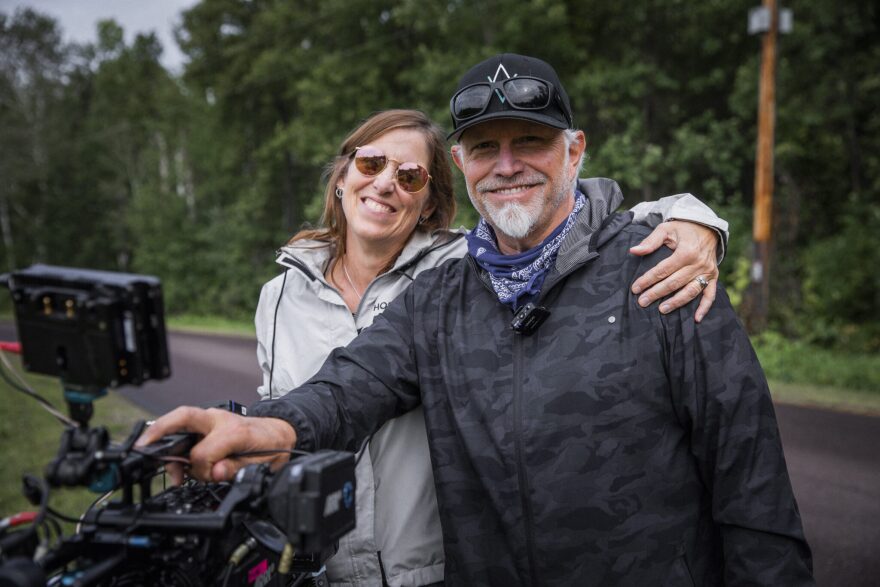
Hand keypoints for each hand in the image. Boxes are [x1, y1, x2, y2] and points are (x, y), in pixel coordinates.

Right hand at [135, 406, 296, 483]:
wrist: (280, 432)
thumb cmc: (271, 447)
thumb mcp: (260, 464)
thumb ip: (235, 469)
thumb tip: (214, 472)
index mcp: (235, 431)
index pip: (204, 451)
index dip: (201, 469)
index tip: (208, 477)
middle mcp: (219, 420)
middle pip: (183, 417)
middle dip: (158, 431)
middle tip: (141, 447)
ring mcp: (212, 419)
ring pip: (179, 422)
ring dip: (165, 442)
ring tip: (173, 472)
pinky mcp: (207, 423)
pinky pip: (184, 428)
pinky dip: (174, 442)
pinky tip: (176, 464)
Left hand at [628, 220, 719, 321]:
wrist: (707, 228)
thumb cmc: (683, 229)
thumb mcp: (666, 229)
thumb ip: (650, 241)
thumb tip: (634, 251)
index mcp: (686, 252)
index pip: (663, 270)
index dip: (648, 280)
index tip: (635, 288)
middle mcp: (698, 263)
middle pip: (674, 283)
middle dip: (656, 293)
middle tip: (642, 302)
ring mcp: (707, 272)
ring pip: (690, 291)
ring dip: (676, 302)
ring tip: (661, 310)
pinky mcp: (714, 277)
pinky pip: (710, 294)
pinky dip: (704, 307)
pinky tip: (696, 319)